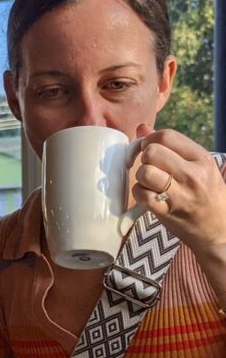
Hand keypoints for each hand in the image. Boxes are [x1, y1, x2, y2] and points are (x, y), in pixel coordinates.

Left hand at [131, 125, 225, 258]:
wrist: (218, 229)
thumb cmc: (207, 194)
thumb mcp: (198, 165)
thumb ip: (171, 146)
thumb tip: (142, 128)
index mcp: (201, 158)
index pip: (166, 136)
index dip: (150, 140)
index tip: (149, 149)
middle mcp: (192, 174)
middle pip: (152, 152)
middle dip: (145, 158)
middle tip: (151, 167)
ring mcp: (180, 195)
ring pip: (144, 172)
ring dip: (141, 176)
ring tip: (150, 182)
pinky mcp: (167, 212)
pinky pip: (141, 194)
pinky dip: (139, 193)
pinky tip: (148, 195)